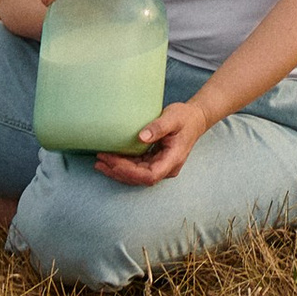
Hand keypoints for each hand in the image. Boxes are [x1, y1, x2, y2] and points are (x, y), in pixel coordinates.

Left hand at [95, 97, 213, 185]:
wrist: (196, 118)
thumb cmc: (185, 117)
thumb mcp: (173, 118)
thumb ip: (158, 127)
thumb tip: (140, 138)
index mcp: (173, 159)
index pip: (150, 175)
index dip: (131, 173)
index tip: (114, 163)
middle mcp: (167, 167)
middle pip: (140, 178)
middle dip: (119, 172)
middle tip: (100, 161)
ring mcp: (161, 166)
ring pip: (137, 175)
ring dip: (118, 171)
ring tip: (100, 162)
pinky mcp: (156, 161)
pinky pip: (138, 168)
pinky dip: (124, 165)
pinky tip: (111, 159)